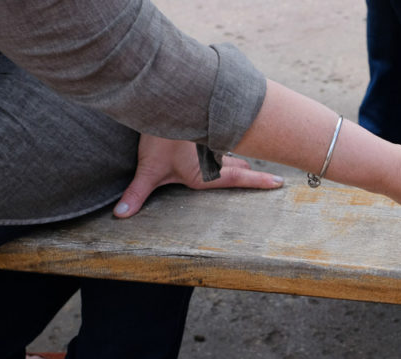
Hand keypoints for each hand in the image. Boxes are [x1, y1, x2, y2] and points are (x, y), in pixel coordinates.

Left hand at [113, 135, 283, 217]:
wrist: (164, 101)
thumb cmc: (158, 139)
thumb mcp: (148, 169)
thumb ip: (136, 193)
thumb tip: (120, 215)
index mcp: (206, 173)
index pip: (239, 179)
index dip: (260, 182)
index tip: (279, 183)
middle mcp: (215, 159)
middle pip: (240, 167)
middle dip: (252, 172)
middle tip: (274, 178)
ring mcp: (215, 141)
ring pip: (232, 151)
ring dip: (239, 157)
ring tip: (250, 161)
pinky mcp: (211, 127)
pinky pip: (225, 136)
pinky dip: (229, 138)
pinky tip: (229, 137)